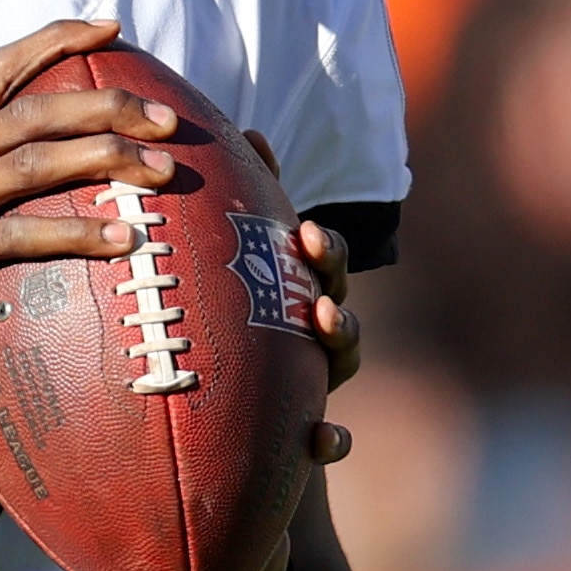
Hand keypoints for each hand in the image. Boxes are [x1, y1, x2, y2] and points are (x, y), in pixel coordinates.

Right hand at [0, 18, 174, 383]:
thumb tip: (6, 196)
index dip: (56, 39)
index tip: (110, 27)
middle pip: (37, 107)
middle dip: (110, 104)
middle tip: (167, 118)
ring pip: (39, 160)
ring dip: (109, 160)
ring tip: (164, 173)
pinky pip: (26, 233)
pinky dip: (79, 233)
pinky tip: (123, 242)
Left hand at [242, 129, 365, 463]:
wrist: (226, 425)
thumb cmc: (229, 332)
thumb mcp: (231, 273)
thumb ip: (240, 210)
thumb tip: (247, 132)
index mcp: (296, 291)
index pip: (319, 260)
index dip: (319, 246)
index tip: (302, 231)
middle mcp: (315, 332)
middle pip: (338, 292)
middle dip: (331, 279)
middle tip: (315, 266)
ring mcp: (316, 380)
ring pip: (343, 358)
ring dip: (342, 336)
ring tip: (325, 322)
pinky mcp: (307, 431)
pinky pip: (331, 438)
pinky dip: (333, 438)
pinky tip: (321, 438)